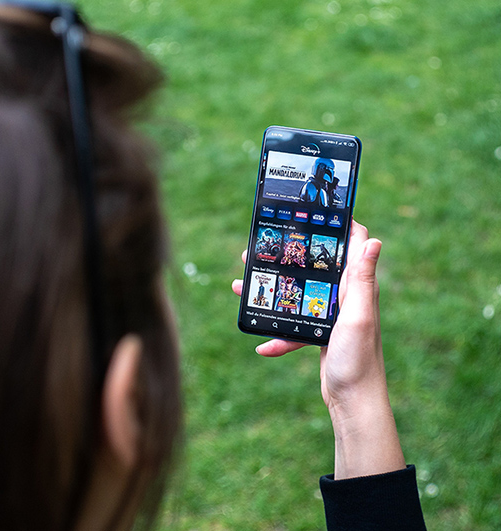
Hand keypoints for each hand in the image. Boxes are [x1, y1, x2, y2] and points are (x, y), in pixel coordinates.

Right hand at [233, 220, 405, 478]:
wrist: (354, 402)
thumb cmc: (359, 359)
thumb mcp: (359, 316)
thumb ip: (363, 280)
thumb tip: (374, 240)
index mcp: (356, 286)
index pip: (352, 244)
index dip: (335, 225)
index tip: (308, 213)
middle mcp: (345, 296)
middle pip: (314, 267)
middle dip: (287, 257)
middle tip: (259, 251)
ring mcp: (330, 315)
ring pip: (298, 295)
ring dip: (272, 293)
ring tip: (242, 287)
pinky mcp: (320, 334)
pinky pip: (294, 328)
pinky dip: (279, 337)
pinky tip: (263, 346)